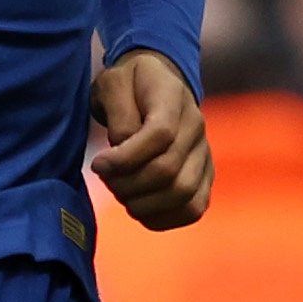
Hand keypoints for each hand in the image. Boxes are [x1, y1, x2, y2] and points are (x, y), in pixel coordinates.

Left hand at [92, 50, 211, 229]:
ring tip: (121, 193)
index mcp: (173, 97)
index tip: (98, 165)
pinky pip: (193, 208)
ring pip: (183, 193)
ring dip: (143, 203)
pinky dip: (163, 218)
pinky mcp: (204, 176)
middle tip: (107, 180)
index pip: (160, 134)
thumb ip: (118, 114)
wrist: (155, 85)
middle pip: (168, 170)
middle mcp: (196, 126)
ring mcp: (204, 153)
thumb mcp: (113, 84)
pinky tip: (138, 209)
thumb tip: (123, 148)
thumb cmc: (127, 86)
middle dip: (128, 184)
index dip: (125, 157)